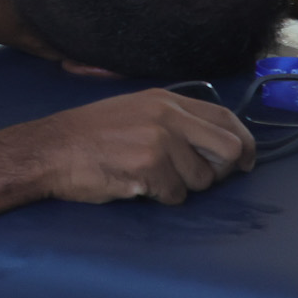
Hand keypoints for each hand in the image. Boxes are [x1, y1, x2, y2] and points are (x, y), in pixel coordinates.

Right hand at [24, 89, 253, 204]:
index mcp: (166, 100)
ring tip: (150, 178)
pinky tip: (136, 185)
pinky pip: (176, 196)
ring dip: (181, 187)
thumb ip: (173, 121)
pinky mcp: (148, 167)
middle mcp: (168, 116)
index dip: (245, 142)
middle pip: (229, 150)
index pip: (225, 117)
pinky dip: (160, 197)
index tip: (247, 162)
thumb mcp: (135, 112)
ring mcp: (159, 141)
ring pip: (202, 180)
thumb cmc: (90, 135)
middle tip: (199, 178)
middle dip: (221, 171)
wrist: (50, 149)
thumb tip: (215, 145)